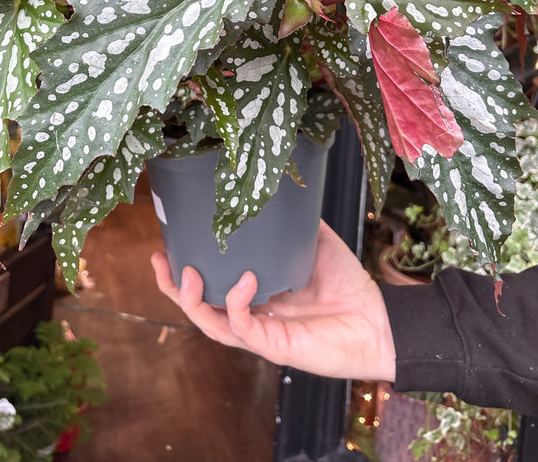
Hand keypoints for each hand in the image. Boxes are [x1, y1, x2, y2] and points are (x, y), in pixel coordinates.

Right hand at [151, 219, 395, 381]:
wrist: (378, 319)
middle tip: (159, 261)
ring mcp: (261, 334)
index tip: (167, 243)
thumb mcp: (314, 242)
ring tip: (188, 273)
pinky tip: (243, 280)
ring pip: (210, 324)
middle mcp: (252, 315)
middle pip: (199, 308)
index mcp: (255, 294)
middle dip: (173, 288)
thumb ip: (292, 223)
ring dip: (193, 300)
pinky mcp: (274, 347)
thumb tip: (277, 190)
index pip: (210, 285)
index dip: (184, 268)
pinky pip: (243, 328)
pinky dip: (236, 303)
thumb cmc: (347, 285)